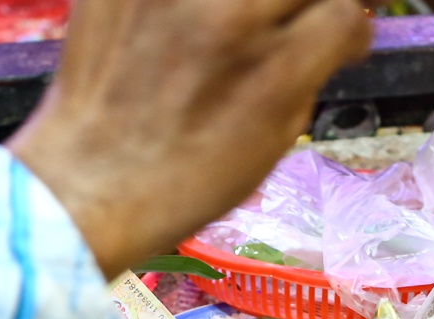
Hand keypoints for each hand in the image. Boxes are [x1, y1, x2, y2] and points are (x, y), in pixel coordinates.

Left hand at [5, 0, 370, 277]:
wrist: (85, 186)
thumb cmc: (179, 183)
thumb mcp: (268, 145)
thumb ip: (305, 78)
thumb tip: (330, 37)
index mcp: (273, 70)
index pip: (344, 12)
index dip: (349, 28)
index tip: (338, 39)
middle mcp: (227, 17)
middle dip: (307, 5)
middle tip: (290, 26)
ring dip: (250, 6)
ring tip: (233, 28)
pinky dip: (186, 8)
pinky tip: (184, 26)